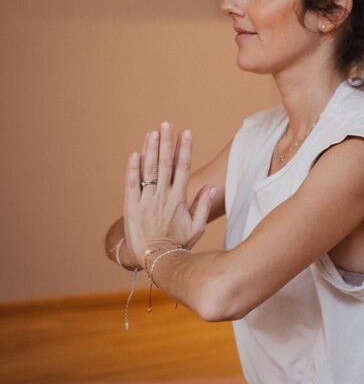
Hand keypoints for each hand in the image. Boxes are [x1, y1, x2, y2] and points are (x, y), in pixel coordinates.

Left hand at [123, 123, 214, 267]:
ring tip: (152, 132)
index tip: (186, 132)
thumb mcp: (197, 227)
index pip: (182, 168)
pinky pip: (131, 184)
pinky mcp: (131, 207)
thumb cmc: (179, 244)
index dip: (184, 149)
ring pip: (149, 170)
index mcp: (179, 199)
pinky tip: (135, 154)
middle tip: (166, 124)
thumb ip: (203, 206)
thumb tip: (211, 187)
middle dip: (166, 143)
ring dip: (150, 150)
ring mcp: (146, 201)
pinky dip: (133, 169)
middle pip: (165, 164)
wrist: (156, 259)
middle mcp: (162, 197)